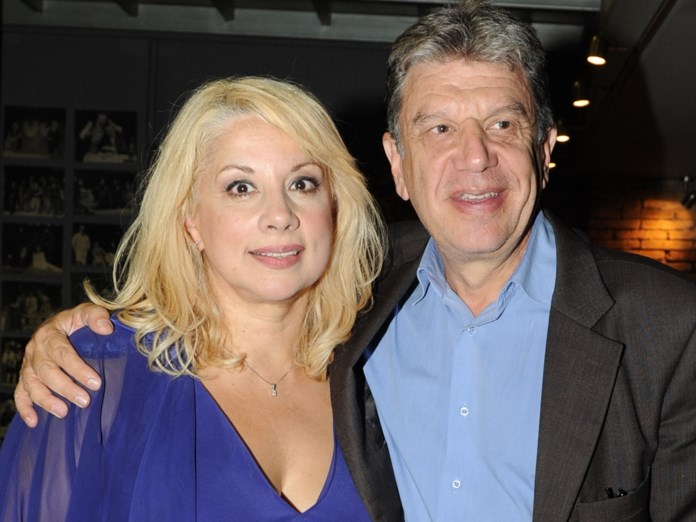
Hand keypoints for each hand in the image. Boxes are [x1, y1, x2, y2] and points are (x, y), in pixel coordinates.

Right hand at [14, 303, 112, 426]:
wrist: (58, 326)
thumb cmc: (75, 322)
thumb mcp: (85, 312)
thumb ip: (95, 315)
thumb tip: (106, 328)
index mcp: (49, 334)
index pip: (62, 353)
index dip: (78, 369)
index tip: (95, 382)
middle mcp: (35, 350)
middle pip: (46, 372)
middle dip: (65, 388)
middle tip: (84, 401)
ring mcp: (27, 365)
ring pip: (31, 385)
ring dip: (46, 401)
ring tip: (64, 413)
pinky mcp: (24, 377)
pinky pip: (19, 394)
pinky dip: (24, 408)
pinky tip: (34, 422)